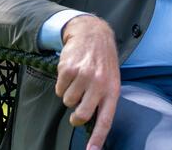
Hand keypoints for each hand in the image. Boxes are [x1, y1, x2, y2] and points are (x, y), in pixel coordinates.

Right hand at [55, 15, 119, 149]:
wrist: (93, 33)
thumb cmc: (103, 61)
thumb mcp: (111, 78)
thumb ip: (104, 99)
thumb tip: (93, 123)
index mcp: (112, 90)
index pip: (105, 120)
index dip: (97, 138)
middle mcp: (99, 84)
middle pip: (81, 115)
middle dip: (76, 117)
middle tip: (77, 108)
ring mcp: (83, 76)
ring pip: (67, 101)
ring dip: (69, 94)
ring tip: (78, 80)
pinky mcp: (68, 69)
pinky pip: (59, 89)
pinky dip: (62, 84)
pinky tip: (71, 72)